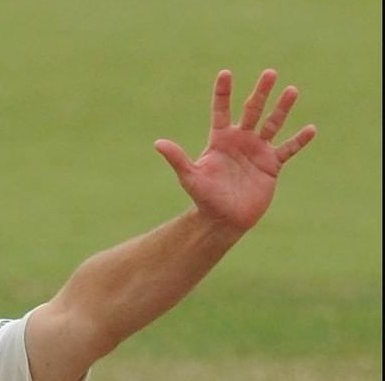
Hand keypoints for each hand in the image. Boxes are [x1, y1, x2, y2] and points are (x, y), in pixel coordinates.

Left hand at [154, 69, 315, 233]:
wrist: (223, 220)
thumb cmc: (204, 198)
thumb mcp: (190, 177)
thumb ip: (177, 159)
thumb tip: (158, 143)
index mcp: (221, 140)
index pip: (222, 111)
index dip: (223, 93)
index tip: (225, 73)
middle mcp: (241, 141)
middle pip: (252, 110)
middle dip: (261, 92)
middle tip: (269, 73)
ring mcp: (258, 151)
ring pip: (273, 124)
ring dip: (282, 108)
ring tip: (292, 90)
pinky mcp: (271, 165)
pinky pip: (288, 149)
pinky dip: (299, 140)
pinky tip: (311, 129)